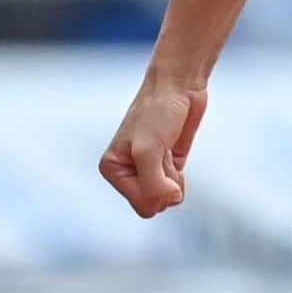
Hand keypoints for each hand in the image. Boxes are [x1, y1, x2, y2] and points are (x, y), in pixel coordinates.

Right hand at [100, 76, 208, 217]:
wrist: (178, 87)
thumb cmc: (157, 113)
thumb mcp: (149, 150)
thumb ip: (154, 185)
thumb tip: (171, 200)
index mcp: (112, 168)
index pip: (142, 205)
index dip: (158, 190)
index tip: (158, 161)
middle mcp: (126, 172)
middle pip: (154, 205)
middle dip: (165, 185)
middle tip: (162, 155)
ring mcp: (146, 171)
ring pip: (165, 200)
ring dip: (173, 179)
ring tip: (166, 151)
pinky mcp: (164, 168)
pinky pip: (173, 191)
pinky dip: (179, 177)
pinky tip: (172, 154)